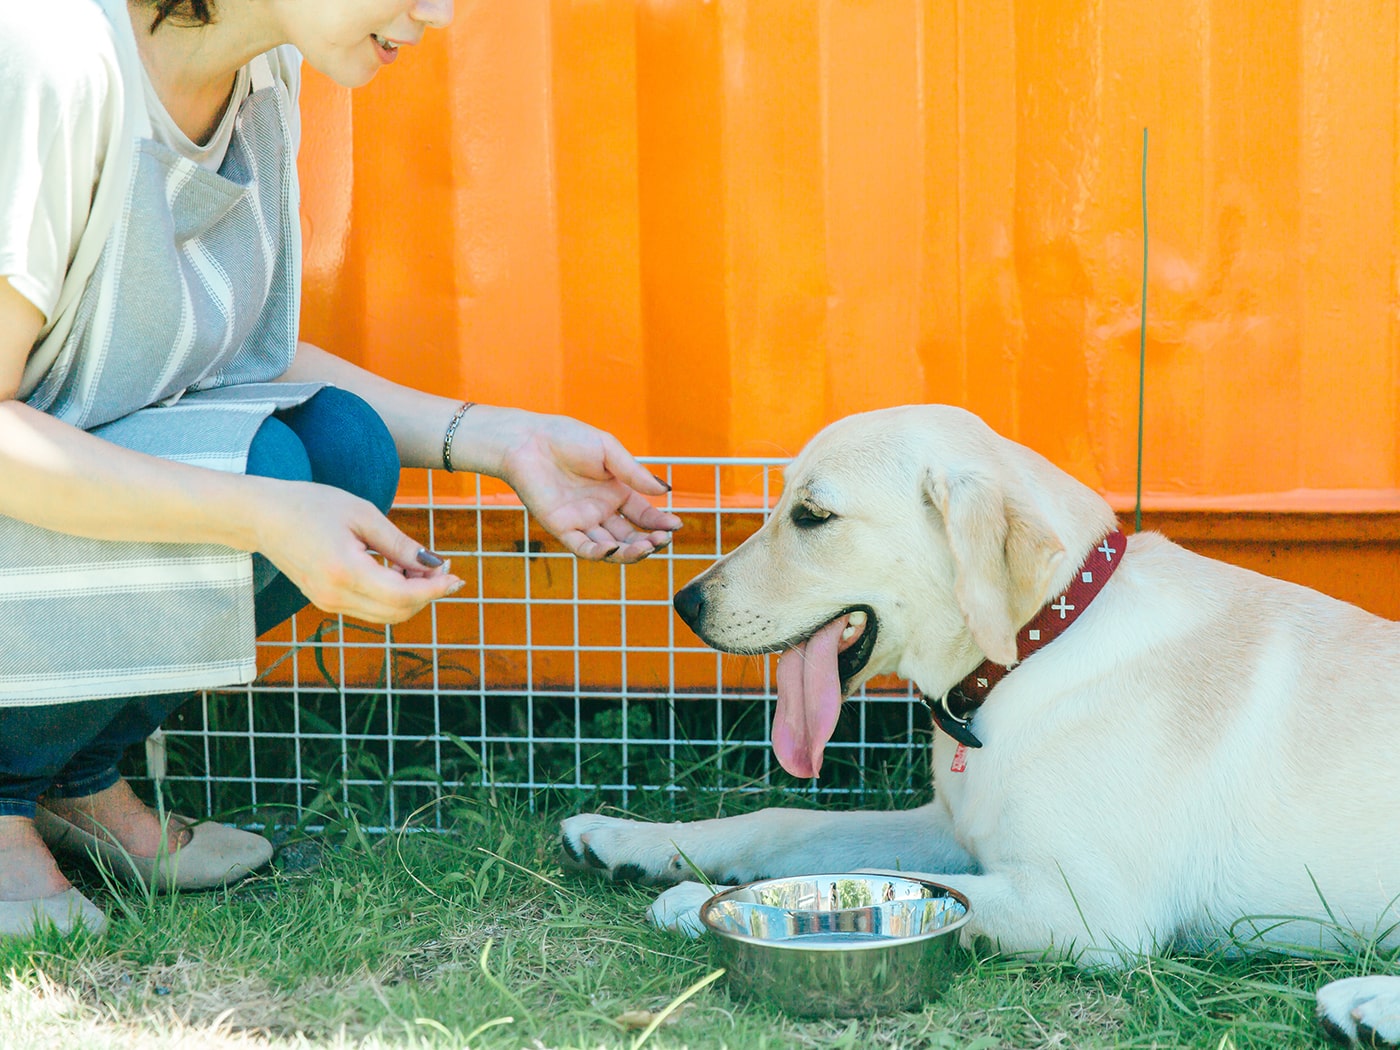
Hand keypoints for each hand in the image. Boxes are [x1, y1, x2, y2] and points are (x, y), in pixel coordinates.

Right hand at [250, 478, 461, 622]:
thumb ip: (399, 544)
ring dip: (411, 597)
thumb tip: (433, 563)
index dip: (434, 588)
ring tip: (418, 565)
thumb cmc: (311, 506)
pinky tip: (396, 571)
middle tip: (442, 568)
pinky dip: (392, 597)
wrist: (262, 517)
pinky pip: (370, 609)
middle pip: (398, 612)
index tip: (455, 574)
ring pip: (386, 615)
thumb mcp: (362, 515)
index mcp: (345, 571)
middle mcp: (336, 595)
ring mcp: (329, 603)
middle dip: (428, 594)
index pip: (403, 595)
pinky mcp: (326, 602)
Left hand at [496, 413, 681, 561]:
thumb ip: (634, 473)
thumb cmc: (566, 438)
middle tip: (663, 540)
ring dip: (631, 551)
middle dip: (649, 541)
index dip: (660, 522)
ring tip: (647, 546)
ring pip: (611, 547)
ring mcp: (581, 521)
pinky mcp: (561, 528)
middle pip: (630, 535)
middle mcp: (600, 510)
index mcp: (615, 491)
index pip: (643, 515)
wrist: (528, 440)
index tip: (676, 525)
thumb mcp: (608, 450)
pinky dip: (600, 553)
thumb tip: (665, 491)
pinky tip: (614, 548)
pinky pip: (583, 548)